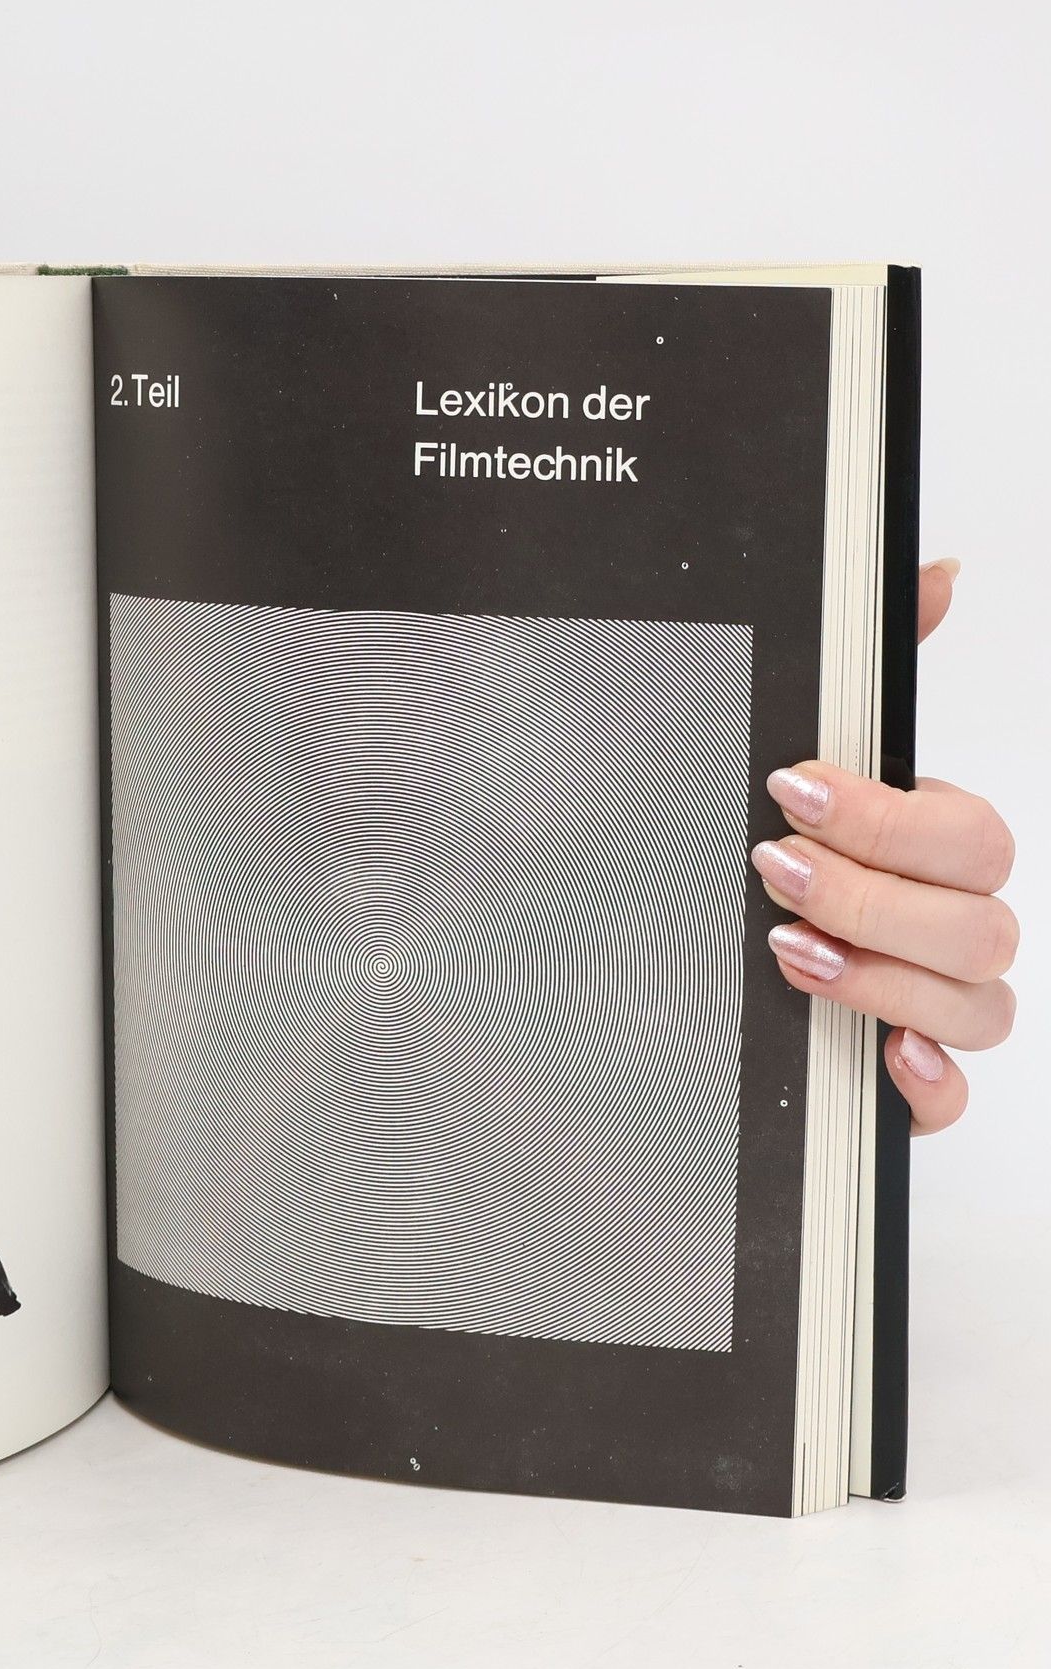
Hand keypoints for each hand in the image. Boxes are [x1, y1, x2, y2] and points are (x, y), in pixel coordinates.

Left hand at [756, 559, 1014, 1132]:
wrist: (688, 947)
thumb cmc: (779, 840)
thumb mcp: (808, 752)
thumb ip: (870, 668)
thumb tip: (935, 571)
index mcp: (942, 852)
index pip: (970, 838)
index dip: (886, 819)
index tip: (790, 791)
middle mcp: (955, 929)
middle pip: (980, 925)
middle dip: (871, 895)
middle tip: (772, 869)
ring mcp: (940, 1007)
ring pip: (978, 1007)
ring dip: (883, 979)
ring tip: (789, 950)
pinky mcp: (907, 1079)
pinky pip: (952, 1097)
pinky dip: (924, 1082)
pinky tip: (880, 1058)